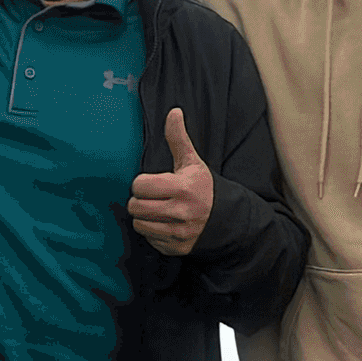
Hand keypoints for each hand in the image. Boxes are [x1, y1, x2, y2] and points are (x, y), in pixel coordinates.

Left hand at [126, 106, 216, 256]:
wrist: (226, 219)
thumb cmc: (203, 187)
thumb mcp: (192, 162)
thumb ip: (178, 139)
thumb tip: (173, 112)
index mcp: (183, 188)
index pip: (140, 186)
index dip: (142, 183)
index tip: (152, 183)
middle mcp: (182, 213)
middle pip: (136, 207)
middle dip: (140, 200)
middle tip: (151, 197)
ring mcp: (179, 233)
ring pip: (139, 225)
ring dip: (144, 217)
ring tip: (156, 210)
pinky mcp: (177, 248)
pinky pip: (150, 240)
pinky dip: (153, 233)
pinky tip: (164, 224)